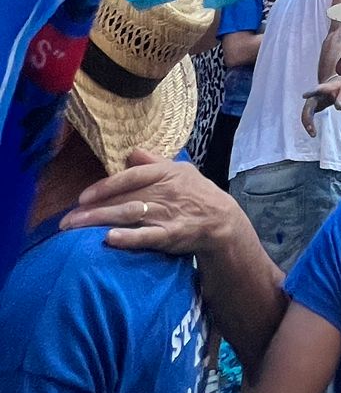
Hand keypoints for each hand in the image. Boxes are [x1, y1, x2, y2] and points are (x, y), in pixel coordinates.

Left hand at [60, 149, 240, 254]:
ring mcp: (167, 214)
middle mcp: (164, 192)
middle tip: (67, 220)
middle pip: (123, 198)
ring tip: (76, 229)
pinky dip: (129, 237)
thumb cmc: (197, 193)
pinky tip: (110, 239)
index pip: (131, 177)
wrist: (221, 220)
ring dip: (101, 221)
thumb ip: (155, 162)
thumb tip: (131, 153)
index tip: (82, 196)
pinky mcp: (171, 235)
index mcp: (165, 174)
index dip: (105, 185)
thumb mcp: (181, 170)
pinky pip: (147, 236)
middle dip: (92, 209)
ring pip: (129, 215)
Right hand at [301, 74, 340, 135]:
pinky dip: (309, 125)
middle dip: (308, 119)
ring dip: (307, 124)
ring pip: (305, 114)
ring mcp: (311, 103)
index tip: (304, 96)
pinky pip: (308, 118)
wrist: (336, 84)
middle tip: (312, 131)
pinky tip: (313, 133)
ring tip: (313, 134)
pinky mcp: (312, 109)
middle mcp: (313, 96)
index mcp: (321, 89)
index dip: (310, 93)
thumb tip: (339, 108)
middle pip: (307, 107)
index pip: (315, 90)